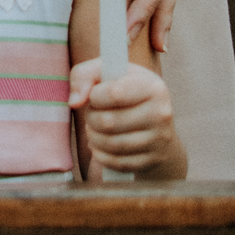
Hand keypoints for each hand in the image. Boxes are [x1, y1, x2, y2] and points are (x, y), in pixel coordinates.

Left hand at [69, 58, 177, 176]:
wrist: (156, 121)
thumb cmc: (126, 90)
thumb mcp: (109, 71)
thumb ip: (84, 75)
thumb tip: (74, 102)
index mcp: (153, 87)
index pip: (114, 93)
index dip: (94, 96)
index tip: (94, 96)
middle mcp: (161, 113)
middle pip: (109, 122)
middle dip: (91, 119)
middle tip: (91, 114)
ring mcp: (159, 140)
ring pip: (112, 144)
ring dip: (93, 137)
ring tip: (93, 129)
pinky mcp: (153, 161)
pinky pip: (117, 163)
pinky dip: (101, 155)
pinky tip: (100, 145)